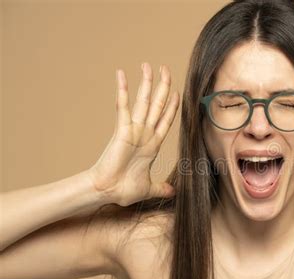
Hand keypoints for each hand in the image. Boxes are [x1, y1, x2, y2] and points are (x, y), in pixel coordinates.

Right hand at [88, 63, 179, 205]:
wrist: (108, 192)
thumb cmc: (124, 190)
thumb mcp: (150, 188)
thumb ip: (162, 188)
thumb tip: (174, 192)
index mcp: (152, 145)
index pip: (166, 120)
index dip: (173, 107)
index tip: (178, 92)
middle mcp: (144, 133)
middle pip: (157, 105)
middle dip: (163, 87)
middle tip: (166, 69)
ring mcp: (134, 130)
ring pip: (143, 102)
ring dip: (147, 83)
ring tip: (148, 65)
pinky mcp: (122, 130)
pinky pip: (123, 107)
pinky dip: (122, 91)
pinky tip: (121, 74)